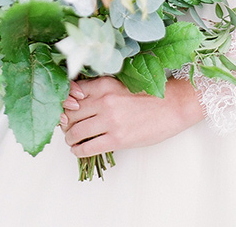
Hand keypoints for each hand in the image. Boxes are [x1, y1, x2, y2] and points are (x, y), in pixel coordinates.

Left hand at [60, 76, 202, 157]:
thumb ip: (99, 89)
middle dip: (65, 122)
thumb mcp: (120, 84)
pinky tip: (78, 150)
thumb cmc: (148, 94)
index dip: (63, 104)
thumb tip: (77, 98)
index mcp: (103, 84)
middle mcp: (103, 101)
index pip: (70, 94)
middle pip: (69, 114)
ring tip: (72, 140)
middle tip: (66, 127)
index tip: (64, 110)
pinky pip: (88, 147)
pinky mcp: (117, 139)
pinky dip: (78, 151)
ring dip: (69, 138)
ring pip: (75, 131)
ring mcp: (110, 120)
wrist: (172, 105)